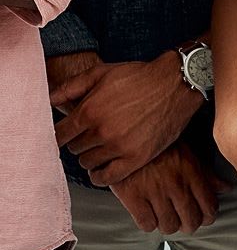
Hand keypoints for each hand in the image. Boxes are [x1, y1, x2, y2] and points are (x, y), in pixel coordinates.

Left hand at [52, 51, 202, 184]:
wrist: (176, 83)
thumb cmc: (139, 76)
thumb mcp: (102, 72)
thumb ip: (71, 87)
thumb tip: (47, 100)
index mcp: (89, 111)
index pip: (59, 135)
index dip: (61, 134)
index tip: (66, 134)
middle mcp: (101, 131)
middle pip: (74, 149)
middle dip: (80, 141)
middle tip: (92, 133)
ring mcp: (119, 147)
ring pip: (88, 162)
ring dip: (91, 155)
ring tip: (102, 145)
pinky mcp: (136, 158)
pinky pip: (106, 178)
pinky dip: (100, 175)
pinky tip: (103, 166)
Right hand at [110, 142, 227, 234]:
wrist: (128, 134)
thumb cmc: (161, 143)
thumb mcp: (188, 151)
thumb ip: (207, 173)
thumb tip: (226, 188)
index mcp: (191, 171)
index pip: (209, 207)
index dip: (208, 217)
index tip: (204, 217)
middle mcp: (175, 184)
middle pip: (191, 222)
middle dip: (190, 225)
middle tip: (185, 220)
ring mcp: (154, 191)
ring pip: (169, 226)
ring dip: (169, 225)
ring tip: (166, 217)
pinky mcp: (132, 197)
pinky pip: (147, 225)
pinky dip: (149, 223)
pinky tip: (150, 214)